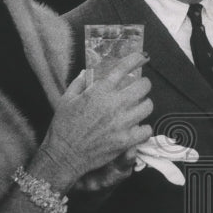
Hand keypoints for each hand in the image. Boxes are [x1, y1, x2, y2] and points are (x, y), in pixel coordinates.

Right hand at [37, 53, 152, 190]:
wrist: (64, 155)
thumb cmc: (63, 126)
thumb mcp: (66, 99)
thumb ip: (79, 83)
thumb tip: (86, 72)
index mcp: (100, 91)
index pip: (124, 68)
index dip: (136, 59)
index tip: (142, 57)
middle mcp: (114, 103)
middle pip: (144, 86)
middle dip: (143, 85)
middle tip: (139, 89)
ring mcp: (122, 122)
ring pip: (148, 106)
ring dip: (144, 105)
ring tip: (138, 108)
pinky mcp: (126, 140)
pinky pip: (147, 130)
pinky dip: (143, 128)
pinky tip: (137, 128)